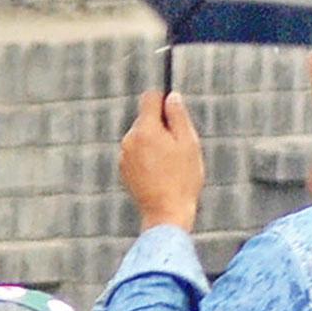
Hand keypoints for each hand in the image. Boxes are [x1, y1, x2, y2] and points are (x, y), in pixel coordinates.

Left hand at [118, 89, 203, 232]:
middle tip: (178, 146)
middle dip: (161, 126)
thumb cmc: (182, 179)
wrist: (166, 213)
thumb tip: (172, 97)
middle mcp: (130, 139)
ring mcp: (124, 155)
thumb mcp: (188, 143)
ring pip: (141, 138)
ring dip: (154, 143)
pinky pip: (136, 154)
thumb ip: (178, 116)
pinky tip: (160, 174)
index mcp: (146, 129)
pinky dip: (147, 158)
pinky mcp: (123, 170)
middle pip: (146, 119)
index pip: (149, 98)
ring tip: (170, 165)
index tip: (174, 110)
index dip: (163, 99)